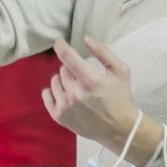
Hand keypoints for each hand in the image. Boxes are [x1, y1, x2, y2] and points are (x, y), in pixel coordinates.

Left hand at [42, 38, 165, 165]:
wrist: (119, 128)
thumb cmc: (120, 97)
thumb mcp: (120, 71)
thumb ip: (103, 52)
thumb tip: (85, 39)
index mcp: (90, 80)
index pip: (67, 56)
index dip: (61, 46)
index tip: (59, 42)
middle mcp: (75, 93)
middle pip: (62, 69)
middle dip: (72, 70)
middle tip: (83, 78)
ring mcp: (65, 106)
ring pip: (54, 81)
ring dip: (63, 81)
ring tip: (76, 88)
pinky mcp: (58, 116)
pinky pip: (46, 95)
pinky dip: (53, 92)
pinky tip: (65, 94)